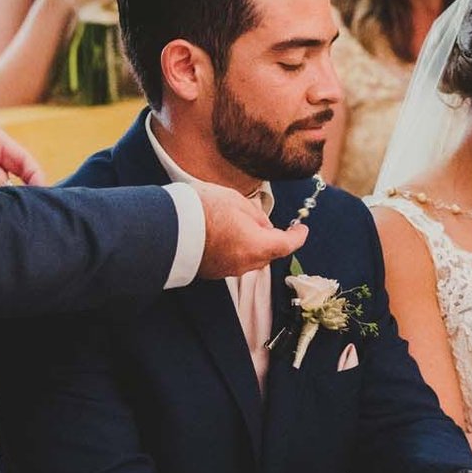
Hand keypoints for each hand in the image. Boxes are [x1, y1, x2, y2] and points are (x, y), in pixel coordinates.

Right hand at [191, 180, 305, 279]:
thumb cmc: (205, 209)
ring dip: (250, 244)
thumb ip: (256, 216)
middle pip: (267, 254)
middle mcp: (245, 263)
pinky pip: (231, 260)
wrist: (169, 226)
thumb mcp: (237, 201)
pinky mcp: (211, 271)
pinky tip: (222, 234)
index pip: (287, 245)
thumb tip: (263, 225)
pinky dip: (233, 249)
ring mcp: (227, 270)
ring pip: (248, 258)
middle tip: (264, 222)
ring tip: (238, 224)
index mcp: (258, 246)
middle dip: (271, 239)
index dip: (298, 237)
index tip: (302, 229)